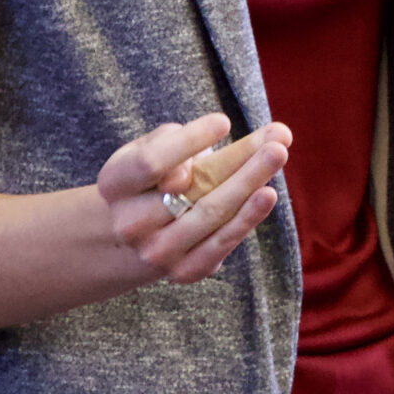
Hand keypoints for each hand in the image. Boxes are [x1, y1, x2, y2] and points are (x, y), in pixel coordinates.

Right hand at [95, 112, 291, 284]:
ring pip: (210, 216)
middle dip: (238, 165)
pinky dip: (245, 220)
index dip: (187, 142)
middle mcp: (129, 223)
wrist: (133, 236)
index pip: (151, 162)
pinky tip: (266, 195)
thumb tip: (240, 128)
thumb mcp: (157, 150)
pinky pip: (219, 244)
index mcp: (115, 184)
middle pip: (191, 191)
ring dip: (249, 186)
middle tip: (277, 142)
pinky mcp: (183, 271)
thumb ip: (192, 139)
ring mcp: (155, 252)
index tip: (224, 122)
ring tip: (278, 156)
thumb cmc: (154, 177)